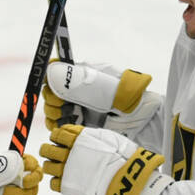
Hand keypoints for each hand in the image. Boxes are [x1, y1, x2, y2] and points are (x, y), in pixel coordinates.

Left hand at [40, 125, 170, 194]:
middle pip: (46, 150)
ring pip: (47, 167)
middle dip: (49, 151)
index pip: (56, 134)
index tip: (61, 141)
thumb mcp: (107, 137)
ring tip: (61, 168)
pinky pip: (53, 183)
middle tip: (56, 155)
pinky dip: (58, 182)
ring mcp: (67, 170)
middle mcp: (69, 153)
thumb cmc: (122, 156)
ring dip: (52, 166)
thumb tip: (75, 133)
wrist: (127, 178)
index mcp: (77, 138)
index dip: (57, 137)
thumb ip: (87, 134)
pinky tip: (67, 180)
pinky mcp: (67, 187)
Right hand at [43, 61, 161, 135]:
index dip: (51, 79)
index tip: (55, 88)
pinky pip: (58, 124)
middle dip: (53, 99)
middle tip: (65, 106)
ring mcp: (76, 107)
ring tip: (72, 115)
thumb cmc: (129, 97)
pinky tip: (72, 123)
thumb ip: (78, 79)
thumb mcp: (105, 85)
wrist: (143, 120)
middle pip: (50, 92)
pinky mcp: (78, 124)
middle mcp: (77, 90)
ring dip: (55, 113)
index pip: (56, 72)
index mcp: (83, 75)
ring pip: (52, 109)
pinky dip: (59, 125)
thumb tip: (51, 70)